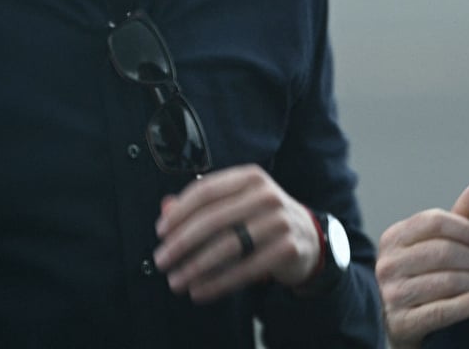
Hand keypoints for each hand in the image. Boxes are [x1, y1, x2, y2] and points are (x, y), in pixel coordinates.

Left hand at [152, 164, 319, 301]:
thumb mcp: (236, 203)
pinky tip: (199, 291)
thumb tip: (165, 208)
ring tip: (175, 281)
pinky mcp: (288, 248)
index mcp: (251, 177)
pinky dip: (218, 283)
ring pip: (228, 246)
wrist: (308, 236)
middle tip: (161, 260)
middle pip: (214, 219)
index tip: (160, 232)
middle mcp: (267, 195)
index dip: (180, 212)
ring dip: (196, 267)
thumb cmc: (261, 217)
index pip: (206, 190)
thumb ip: (202, 204)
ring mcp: (280, 221)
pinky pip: (246, 269)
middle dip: (182, 242)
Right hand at [375, 180, 468, 348]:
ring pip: (445, 281)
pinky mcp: (402, 322)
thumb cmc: (422, 277)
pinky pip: (442, 311)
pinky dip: (467, 304)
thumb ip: (459, 215)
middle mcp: (388, 264)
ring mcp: (392, 294)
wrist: (402, 323)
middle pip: (441, 251)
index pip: (433, 221)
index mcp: (393, 238)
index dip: (464, 227)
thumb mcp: (436, 243)